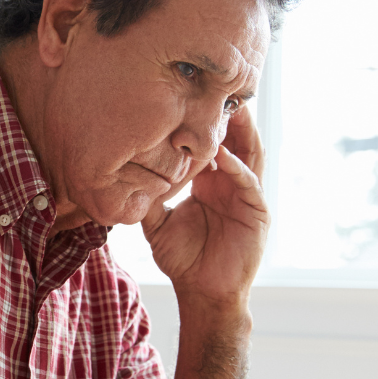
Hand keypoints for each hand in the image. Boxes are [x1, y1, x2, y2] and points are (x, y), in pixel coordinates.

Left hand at [140, 105, 268, 308]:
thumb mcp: (156, 222)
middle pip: (236, 141)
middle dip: (230, 115)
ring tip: (230, 109)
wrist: (201, 291)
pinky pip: (249, 185)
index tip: (193, 95)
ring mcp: (248, 197)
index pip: (212, 144)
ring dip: (241, 133)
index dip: (205, 122)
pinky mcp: (258, 213)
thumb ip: (146, 197)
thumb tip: (120, 176)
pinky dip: (238, 169)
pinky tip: (224, 156)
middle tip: (218, 87)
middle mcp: (232, 184)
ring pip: (250, 155)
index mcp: (211, 183)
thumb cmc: (183, 258)